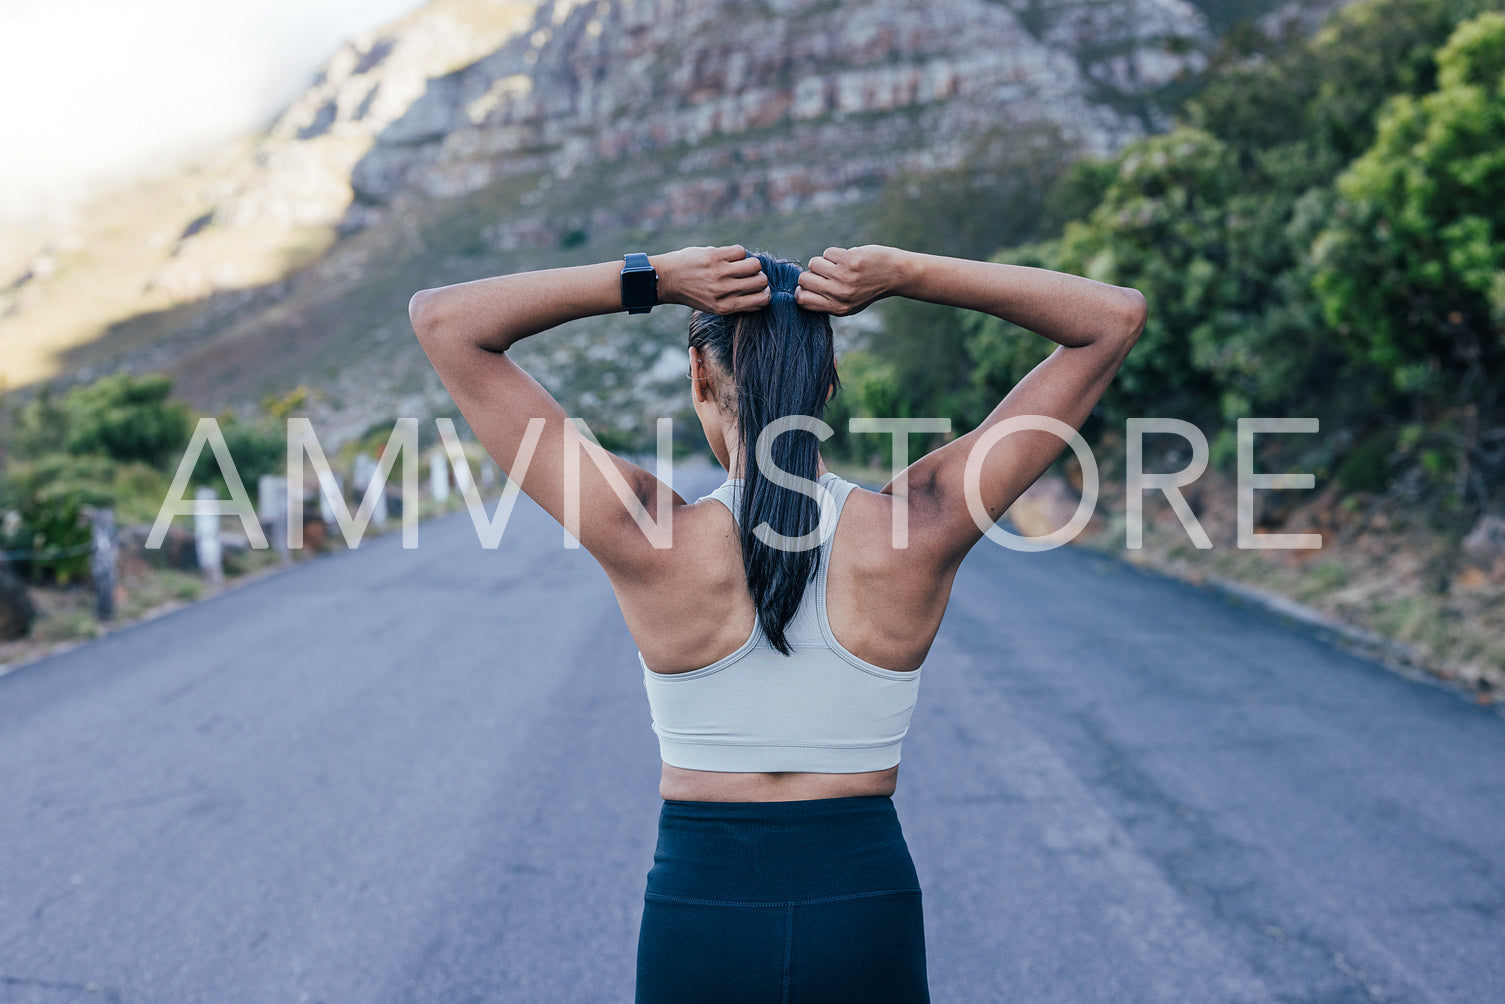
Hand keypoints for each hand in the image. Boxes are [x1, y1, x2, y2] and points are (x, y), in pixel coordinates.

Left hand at [652, 245, 769, 313]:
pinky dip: (738, 252)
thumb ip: (736, 301)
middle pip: (761, 281)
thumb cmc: (693, 292)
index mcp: (726, 307)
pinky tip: (729, 256)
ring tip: (741, 264)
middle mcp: (724, 291)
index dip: (765, 292)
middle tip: (748, 274)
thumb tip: (761, 290)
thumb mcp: (714, 305)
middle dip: (759, 276)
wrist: (667, 279)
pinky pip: (740, 251)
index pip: (762, 300)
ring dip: (751, 263)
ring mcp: (720, 273)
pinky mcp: (714, 256)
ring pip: (754, 265)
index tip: (759, 287)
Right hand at [795, 245, 898, 315]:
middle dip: (810, 274)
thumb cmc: (869, 288)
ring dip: (823, 261)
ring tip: (837, 265)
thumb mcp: (849, 304)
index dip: (800, 290)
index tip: (807, 286)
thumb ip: (827, 301)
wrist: (895, 274)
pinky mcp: (849, 261)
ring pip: (814, 264)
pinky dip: (834, 253)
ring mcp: (844, 277)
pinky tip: (847, 258)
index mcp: (838, 309)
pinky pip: (827, 253)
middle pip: (804, 280)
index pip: (803, 301)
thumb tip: (800, 289)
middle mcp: (840, 295)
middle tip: (824, 273)